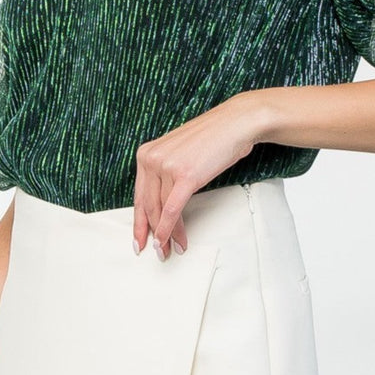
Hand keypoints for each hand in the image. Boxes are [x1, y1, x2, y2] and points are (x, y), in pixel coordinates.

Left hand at [132, 91, 266, 260]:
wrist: (234, 123)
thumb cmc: (213, 137)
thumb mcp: (179, 152)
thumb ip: (166, 171)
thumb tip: (163, 200)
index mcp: (147, 152)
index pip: (139, 194)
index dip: (139, 220)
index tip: (141, 237)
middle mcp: (151, 158)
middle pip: (146, 205)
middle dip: (149, 232)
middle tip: (155, 251)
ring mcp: (167, 166)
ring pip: (160, 210)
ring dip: (166, 235)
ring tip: (171, 250)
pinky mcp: (184, 176)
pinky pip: (173, 210)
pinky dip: (171, 229)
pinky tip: (175, 240)